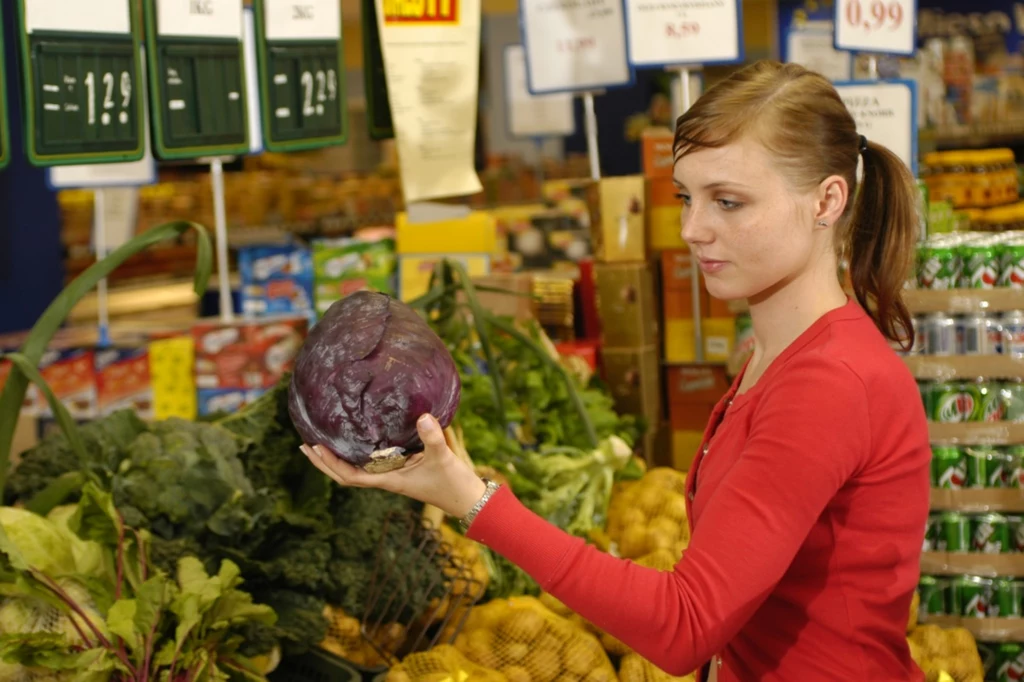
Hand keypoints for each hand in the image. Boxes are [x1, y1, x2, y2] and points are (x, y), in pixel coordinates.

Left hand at [301, 413, 488, 518]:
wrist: (468, 499)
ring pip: (356, 470)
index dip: (330, 464)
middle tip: (305, 444)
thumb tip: (423, 416)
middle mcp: (385, 479)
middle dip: (324, 462)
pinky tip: (357, 440)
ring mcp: (392, 476)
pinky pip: (372, 463)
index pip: (350, 477)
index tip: (314, 448)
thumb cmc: (454, 483)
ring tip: (321, 443)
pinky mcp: (402, 470)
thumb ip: (433, 438)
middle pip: (346, 475)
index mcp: (388, 480)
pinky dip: (358, 454)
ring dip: (336, 459)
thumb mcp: (443, 458)